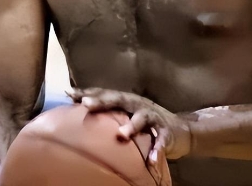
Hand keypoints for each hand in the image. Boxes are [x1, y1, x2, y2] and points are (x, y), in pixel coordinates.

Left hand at [68, 88, 191, 162]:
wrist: (182, 131)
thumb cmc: (146, 124)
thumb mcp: (126, 115)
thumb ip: (108, 114)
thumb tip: (77, 111)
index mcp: (127, 101)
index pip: (105, 94)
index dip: (88, 92)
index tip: (69, 93)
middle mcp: (138, 105)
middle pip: (119, 100)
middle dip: (102, 101)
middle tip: (86, 104)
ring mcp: (154, 118)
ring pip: (142, 118)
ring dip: (132, 125)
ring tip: (122, 134)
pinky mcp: (168, 132)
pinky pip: (162, 140)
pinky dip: (157, 149)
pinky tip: (151, 159)